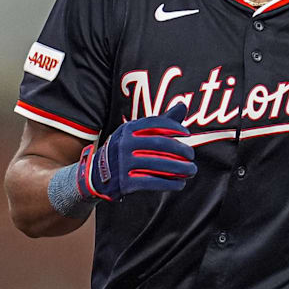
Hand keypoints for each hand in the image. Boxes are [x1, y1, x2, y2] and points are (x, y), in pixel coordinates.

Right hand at [76, 103, 196, 200]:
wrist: (97, 175)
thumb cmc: (125, 151)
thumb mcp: (136, 133)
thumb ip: (161, 122)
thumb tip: (183, 105)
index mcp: (128, 129)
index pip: (154, 124)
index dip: (173, 128)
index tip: (187, 135)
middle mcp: (124, 144)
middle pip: (159, 144)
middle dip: (180, 150)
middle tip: (191, 156)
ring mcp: (123, 164)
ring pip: (158, 164)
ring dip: (179, 168)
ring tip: (191, 170)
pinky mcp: (124, 182)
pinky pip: (152, 182)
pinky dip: (169, 183)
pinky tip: (180, 183)